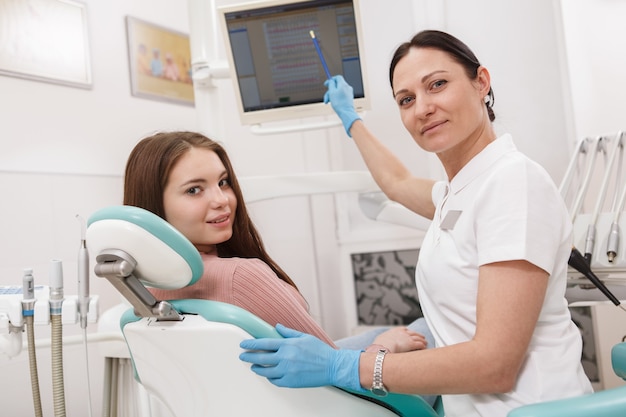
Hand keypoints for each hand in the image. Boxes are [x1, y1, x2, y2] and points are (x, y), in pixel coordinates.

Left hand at [239, 324, 363, 391]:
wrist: (332, 366)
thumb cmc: (320, 351)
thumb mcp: (304, 337)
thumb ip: (288, 332)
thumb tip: (277, 327)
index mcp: (288, 345)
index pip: (264, 343)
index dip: (251, 344)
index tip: (243, 344)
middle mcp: (285, 358)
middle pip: (261, 358)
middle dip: (249, 356)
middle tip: (243, 356)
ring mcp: (287, 371)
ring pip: (266, 371)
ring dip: (257, 369)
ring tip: (253, 367)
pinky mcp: (291, 382)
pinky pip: (275, 381)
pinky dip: (270, 378)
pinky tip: (268, 375)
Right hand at [323, 75, 360, 136]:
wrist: (346, 113)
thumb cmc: (339, 103)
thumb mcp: (332, 92)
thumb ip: (331, 84)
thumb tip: (331, 80)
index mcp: (343, 84)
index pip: (337, 77)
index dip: (331, 80)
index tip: (326, 84)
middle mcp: (347, 87)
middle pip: (336, 85)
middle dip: (330, 91)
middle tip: (326, 97)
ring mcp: (349, 92)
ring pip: (338, 91)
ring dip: (331, 96)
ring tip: (327, 102)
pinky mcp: (349, 98)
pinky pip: (341, 95)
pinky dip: (336, 98)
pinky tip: (333, 103)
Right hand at [372, 327, 428, 352]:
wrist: (383, 347)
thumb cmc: (380, 345)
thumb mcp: (380, 340)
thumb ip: (383, 340)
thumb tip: (379, 344)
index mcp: (395, 331)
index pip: (403, 329)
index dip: (408, 331)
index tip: (410, 332)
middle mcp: (402, 333)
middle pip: (412, 332)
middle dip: (417, 334)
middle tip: (421, 336)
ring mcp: (407, 338)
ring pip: (417, 338)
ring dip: (422, 340)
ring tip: (425, 342)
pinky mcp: (411, 344)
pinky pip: (419, 344)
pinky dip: (422, 345)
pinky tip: (424, 347)